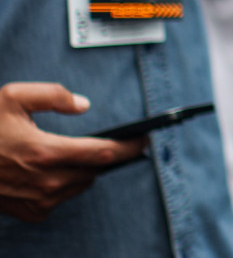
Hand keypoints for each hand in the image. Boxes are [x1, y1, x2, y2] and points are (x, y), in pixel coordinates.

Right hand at [0, 82, 145, 221]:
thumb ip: (53, 95)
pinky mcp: (31, 213)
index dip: (130, 146)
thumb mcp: (12, 97)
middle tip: (108, 142)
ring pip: (80, 185)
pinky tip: (49, 170)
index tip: (145, 139)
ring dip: (82, 170)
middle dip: (103, 156)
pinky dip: (63, 184)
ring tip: (71, 152)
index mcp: (45, 152)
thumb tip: (83, 105)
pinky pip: (61, 197)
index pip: (103, 153)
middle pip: (95, 171)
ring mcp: (38, 201)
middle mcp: (45, 181)